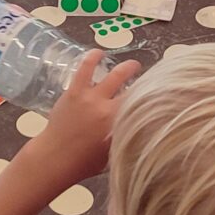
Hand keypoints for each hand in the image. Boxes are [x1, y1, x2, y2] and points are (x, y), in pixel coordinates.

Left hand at [33, 51, 143, 184]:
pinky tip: (100, 52)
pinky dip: (93, 57)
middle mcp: (107, 108)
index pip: (141, 105)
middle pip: (132, 89)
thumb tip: (140, 127)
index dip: (151, 98)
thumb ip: (126, 137)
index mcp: (118, 125)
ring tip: (133, 65)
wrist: (54, 158)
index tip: (159, 95)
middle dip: (144, 82)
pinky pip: (85, 68)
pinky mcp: (74, 91)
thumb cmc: (85, 162)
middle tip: (149, 80)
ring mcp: (90, 97)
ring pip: (113, 75)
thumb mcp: (114, 153)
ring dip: (126, 68)